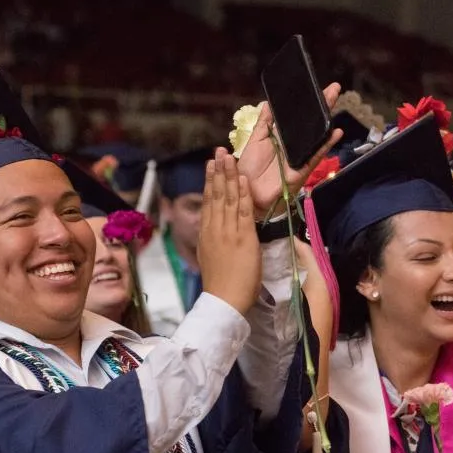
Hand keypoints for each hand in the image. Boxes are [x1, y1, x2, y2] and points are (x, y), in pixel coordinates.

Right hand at [198, 148, 261, 316]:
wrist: (224, 300)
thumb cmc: (221, 285)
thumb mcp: (211, 257)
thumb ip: (214, 240)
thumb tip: (216, 230)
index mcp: (207, 234)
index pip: (209, 202)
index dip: (210, 182)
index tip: (211, 165)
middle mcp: (216, 229)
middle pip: (217, 195)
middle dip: (218, 171)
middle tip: (219, 152)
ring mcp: (229, 232)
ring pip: (229, 198)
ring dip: (229, 176)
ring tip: (229, 157)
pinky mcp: (244, 238)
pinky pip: (244, 211)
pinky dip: (243, 193)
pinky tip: (242, 179)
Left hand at [236, 83, 343, 216]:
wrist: (246, 192)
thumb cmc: (249, 170)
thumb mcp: (254, 142)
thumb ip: (263, 124)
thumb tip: (268, 103)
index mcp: (281, 137)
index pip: (296, 117)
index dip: (306, 103)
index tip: (315, 87)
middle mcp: (293, 145)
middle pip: (311, 122)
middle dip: (323, 105)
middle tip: (334, 87)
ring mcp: (299, 156)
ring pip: (317, 135)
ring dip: (326, 118)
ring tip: (334, 100)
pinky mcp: (302, 168)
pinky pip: (316, 155)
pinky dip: (326, 145)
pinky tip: (335, 132)